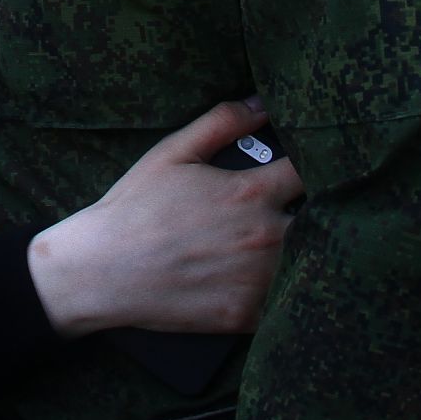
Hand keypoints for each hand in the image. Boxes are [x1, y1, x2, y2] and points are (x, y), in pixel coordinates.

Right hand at [27, 98, 300, 337]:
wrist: (102, 271)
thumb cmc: (135, 208)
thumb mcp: (173, 152)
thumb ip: (222, 122)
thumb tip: (262, 104)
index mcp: (251, 193)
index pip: (311, 173)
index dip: (315, 166)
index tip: (310, 166)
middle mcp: (265, 238)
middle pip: (318, 221)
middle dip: (312, 213)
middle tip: (295, 210)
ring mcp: (258, 281)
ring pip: (304, 263)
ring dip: (299, 253)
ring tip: (281, 245)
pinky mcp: (246, 315)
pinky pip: (280, 304)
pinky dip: (278, 293)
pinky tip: (262, 282)